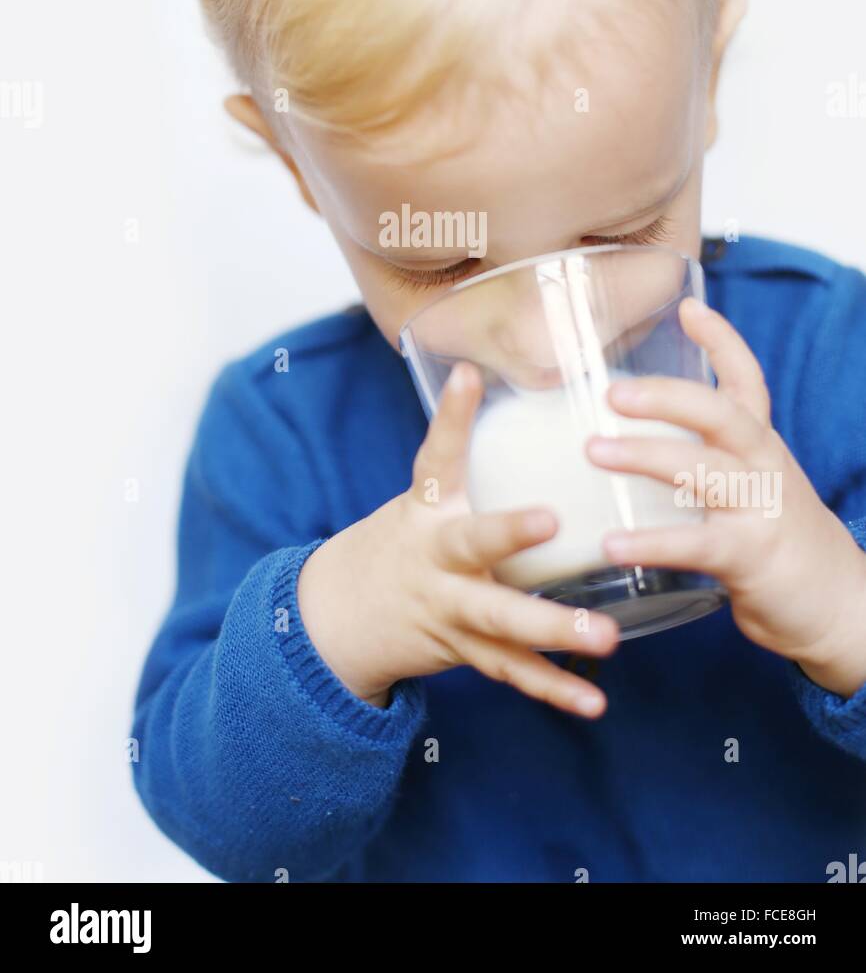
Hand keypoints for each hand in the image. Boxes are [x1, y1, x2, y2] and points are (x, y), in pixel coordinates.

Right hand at [298, 361, 619, 716]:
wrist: (342, 616)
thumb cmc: (406, 538)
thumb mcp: (424, 492)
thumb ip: (460, 444)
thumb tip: (485, 364)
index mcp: (426, 508)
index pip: (435, 453)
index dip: (451, 416)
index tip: (468, 377)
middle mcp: (434, 558)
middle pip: (470, 546)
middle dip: (507, 535)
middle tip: (549, 520)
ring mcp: (448, 610)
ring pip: (500, 622)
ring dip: (553, 630)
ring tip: (606, 637)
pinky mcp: (465, 652)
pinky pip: (512, 672)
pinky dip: (554, 690)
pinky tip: (594, 703)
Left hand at [586, 296, 865, 697]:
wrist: (838, 605)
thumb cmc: (776, 538)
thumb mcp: (751, 483)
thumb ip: (705, 456)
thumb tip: (629, 434)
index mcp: (760, 443)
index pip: (746, 380)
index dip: (722, 341)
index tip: (689, 307)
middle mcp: (763, 465)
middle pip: (720, 414)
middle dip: (667, 397)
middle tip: (612, 394)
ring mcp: (758, 508)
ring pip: (702, 470)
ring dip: (645, 457)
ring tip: (594, 452)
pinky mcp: (749, 556)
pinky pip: (695, 544)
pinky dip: (651, 543)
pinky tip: (611, 544)